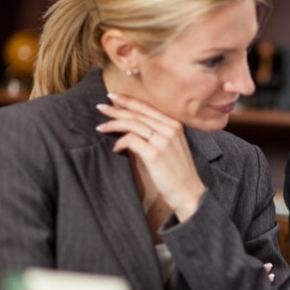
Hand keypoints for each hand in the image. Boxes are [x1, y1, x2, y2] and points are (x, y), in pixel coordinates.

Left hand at [96, 92, 205, 220]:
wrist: (188, 192)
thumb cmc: (177, 172)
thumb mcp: (171, 147)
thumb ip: (158, 134)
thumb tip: (132, 128)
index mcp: (175, 126)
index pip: (148, 108)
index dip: (129, 101)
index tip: (113, 97)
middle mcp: (170, 129)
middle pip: (138, 114)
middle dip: (116, 109)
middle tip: (101, 107)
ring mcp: (163, 141)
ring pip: (132, 124)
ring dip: (113, 124)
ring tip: (101, 127)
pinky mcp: (154, 153)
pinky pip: (130, 140)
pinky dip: (120, 143)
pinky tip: (116, 149)